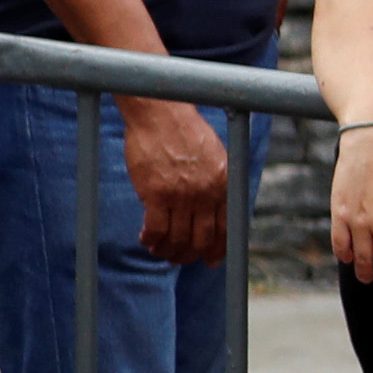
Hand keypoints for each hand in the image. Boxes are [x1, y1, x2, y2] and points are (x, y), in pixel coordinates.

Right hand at [123, 99, 229, 265]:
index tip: (210, 259)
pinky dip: (152, 240)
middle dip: (191, 254)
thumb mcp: (215, 156)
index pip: (226, 228)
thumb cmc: (185, 131)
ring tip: (161, 252)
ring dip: (169, 251)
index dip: (218, 248)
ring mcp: (182, 196)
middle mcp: (206, 194)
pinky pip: (156, 229)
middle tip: (180, 259)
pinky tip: (147, 240)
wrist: (161, 113)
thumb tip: (212, 208)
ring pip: (178, 238)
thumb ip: (216, 182)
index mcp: (224, 185)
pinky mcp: (156, 194)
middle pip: (202, 238)